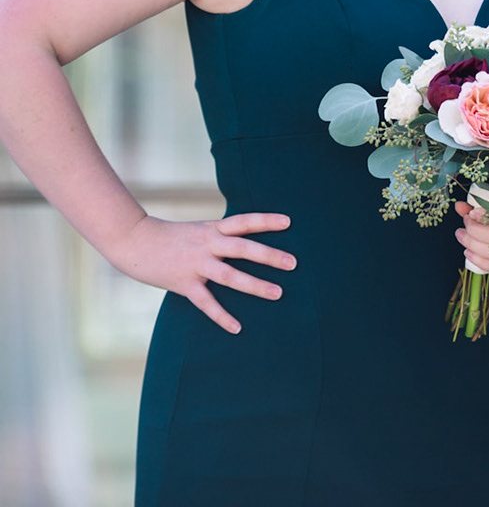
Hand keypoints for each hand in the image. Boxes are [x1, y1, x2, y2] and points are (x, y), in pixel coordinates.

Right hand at [105, 212, 294, 333]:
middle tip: (293, 263)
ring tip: (278, 293)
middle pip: (243, 248)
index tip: (289, 221)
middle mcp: (207, 244)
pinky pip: (206, 303)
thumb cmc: (170, 237)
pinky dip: (222, 316)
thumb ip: (220, 236)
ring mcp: (196, 264)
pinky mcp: (184, 284)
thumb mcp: (199, 230)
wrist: (134, 241)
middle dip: (269, 255)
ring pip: (230, 276)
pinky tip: (237, 328)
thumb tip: (243, 243)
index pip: (244, 221)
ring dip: (255, 285)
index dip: (266, 220)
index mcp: (212, 229)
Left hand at [454, 200, 488, 274]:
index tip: (472, 213)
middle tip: (463, 224)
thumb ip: (474, 208)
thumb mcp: (487, 211)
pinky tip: (467, 252)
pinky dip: (479, 261)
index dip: (485, 217)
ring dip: (473, 245)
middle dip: (474, 230)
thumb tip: (458, 206)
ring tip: (461, 236)